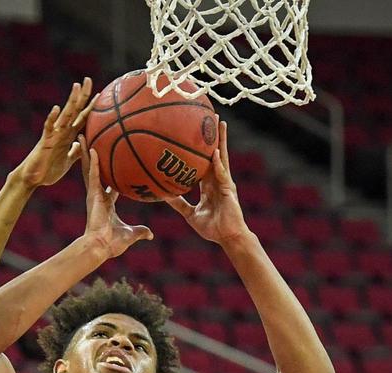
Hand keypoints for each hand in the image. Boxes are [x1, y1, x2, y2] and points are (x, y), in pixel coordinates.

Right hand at [14, 78, 96, 187]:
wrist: (33, 179)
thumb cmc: (49, 170)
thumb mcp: (68, 160)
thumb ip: (76, 151)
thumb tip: (84, 144)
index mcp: (68, 136)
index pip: (82, 117)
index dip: (91, 106)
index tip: (100, 94)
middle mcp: (62, 131)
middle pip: (75, 110)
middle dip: (82, 95)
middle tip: (88, 79)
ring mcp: (53, 135)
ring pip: (65, 115)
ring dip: (71, 101)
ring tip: (76, 86)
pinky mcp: (45, 141)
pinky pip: (49, 128)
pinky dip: (52, 118)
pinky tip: (56, 109)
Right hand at [79, 135, 152, 257]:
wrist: (101, 246)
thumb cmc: (113, 243)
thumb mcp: (131, 234)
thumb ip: (140, 232)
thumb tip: (151, 235)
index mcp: (107, 202)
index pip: (110, 184)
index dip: (112, 173)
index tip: (114, 162)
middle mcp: (98, 195)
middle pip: (95, 170)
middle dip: (93, 156)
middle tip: (92, 140)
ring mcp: (93, 193)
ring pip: (89, 168)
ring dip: (86, 152)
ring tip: (83, 135)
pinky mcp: (92, 194)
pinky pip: (92, 174)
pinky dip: (91, 161)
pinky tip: (90, 147)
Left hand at [164, 120, 251, 245]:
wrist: (227, 238)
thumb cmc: (212, 228)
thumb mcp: (190, 214)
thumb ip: (178, 204)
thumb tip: (162, 196)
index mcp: (209, 185)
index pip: (204, 162)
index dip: (201, 148)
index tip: (195, 132)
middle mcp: (218, 180)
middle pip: (216, 153)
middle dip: (214, 135)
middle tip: (210, 115)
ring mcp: (225, 183)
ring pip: (222, 157)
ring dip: (220, 140)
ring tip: (219, 122)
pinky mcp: (229, 190)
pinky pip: (222, 174)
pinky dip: (218, 163)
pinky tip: (214, 152)